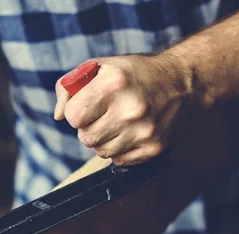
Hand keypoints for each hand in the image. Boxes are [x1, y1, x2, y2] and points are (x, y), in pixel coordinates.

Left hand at [55, 54, 191, 165]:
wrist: (181, 82)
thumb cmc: (134, 74)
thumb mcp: (100, 67)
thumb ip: (69, 87)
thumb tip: (57, 116)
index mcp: (114, 83)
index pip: (73, 116)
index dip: (75, 112)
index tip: (85, 105)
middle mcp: (130, 109)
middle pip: (85, 137)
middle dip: (88, 127)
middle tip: (102, 114)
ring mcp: (144, 131)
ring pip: (101, 151)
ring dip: (103, 139)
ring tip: (116, 122)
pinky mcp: (154, 147)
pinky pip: (119, 160)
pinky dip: (119, 149)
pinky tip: (129, 132)